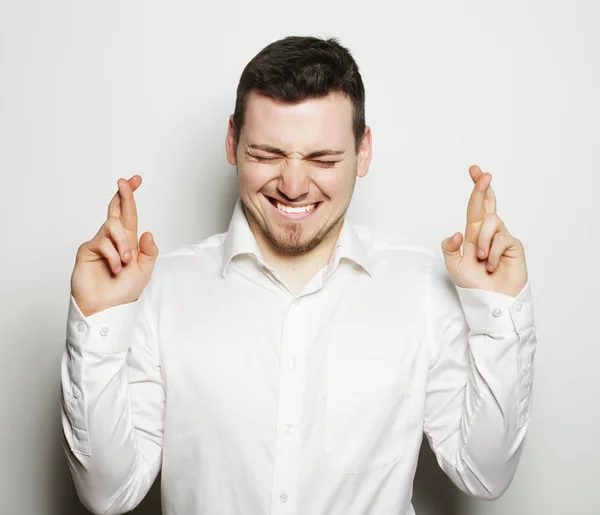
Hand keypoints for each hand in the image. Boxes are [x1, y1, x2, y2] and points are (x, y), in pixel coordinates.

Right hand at [70, 175, 158, 316]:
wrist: (106, 307)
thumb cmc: (124, 291)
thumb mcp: (144, 271)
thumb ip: (149, 252)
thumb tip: (147, 232)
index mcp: (128, 242)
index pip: (129, 215)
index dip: (131, 197)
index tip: (135, 179)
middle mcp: (113, 239)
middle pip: (116, 210)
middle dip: (123, 194)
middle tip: (125, 181)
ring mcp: (100, 243)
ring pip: (113, 226)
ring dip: (123, 244)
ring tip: (126, 262)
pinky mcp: (87, 250)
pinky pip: (104, 242)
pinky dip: (114, 256)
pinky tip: (115, 269)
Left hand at [440, 165, 527, 296]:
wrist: (491, 300)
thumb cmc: (474, 285)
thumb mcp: (454, 266)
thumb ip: (450, 248)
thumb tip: (456, 232)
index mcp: (474, 234)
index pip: (475, 207)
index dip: (476, 190)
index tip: (475, 171)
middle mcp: (488, 233)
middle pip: (488, 204)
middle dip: (483, 187)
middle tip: (483, 173)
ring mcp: (502, 238)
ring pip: (490, 223)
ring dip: (482, 241)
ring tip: (481, 260)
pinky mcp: (513, 246)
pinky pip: (501, 239)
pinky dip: (492, 253)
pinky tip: (492, 266)